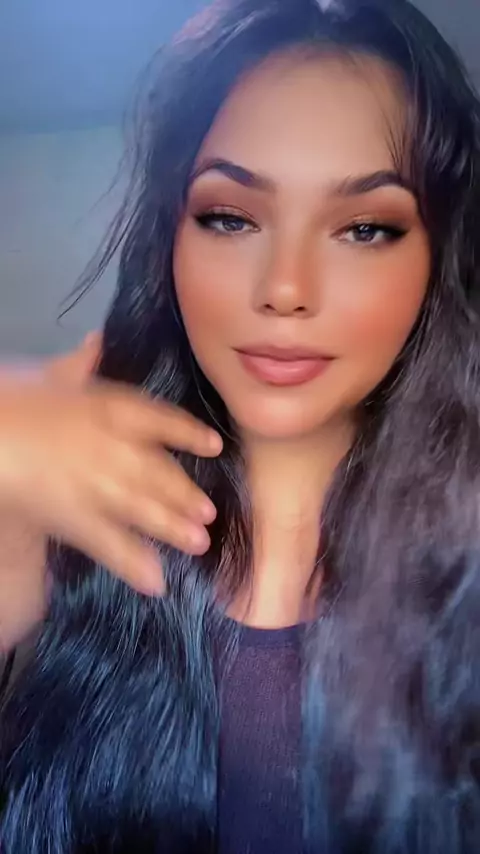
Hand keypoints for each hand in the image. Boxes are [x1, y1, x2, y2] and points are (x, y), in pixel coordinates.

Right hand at [0, 340, 221, 594]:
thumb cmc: (9, 399)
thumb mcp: (47, 375)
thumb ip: (79, 363)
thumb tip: (98, 340)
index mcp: (109, 407)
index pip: (160, 419)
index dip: (189, 433)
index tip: (214, 446)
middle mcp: (115, 447)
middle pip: (159, 472)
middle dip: (185, 494)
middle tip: (210, 514)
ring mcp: (99, 485)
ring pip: (145, 509)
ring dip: (173, 528)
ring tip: (199, 544)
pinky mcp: (76, 519)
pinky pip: (111, 545)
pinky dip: (134, 565)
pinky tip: (156, 584)